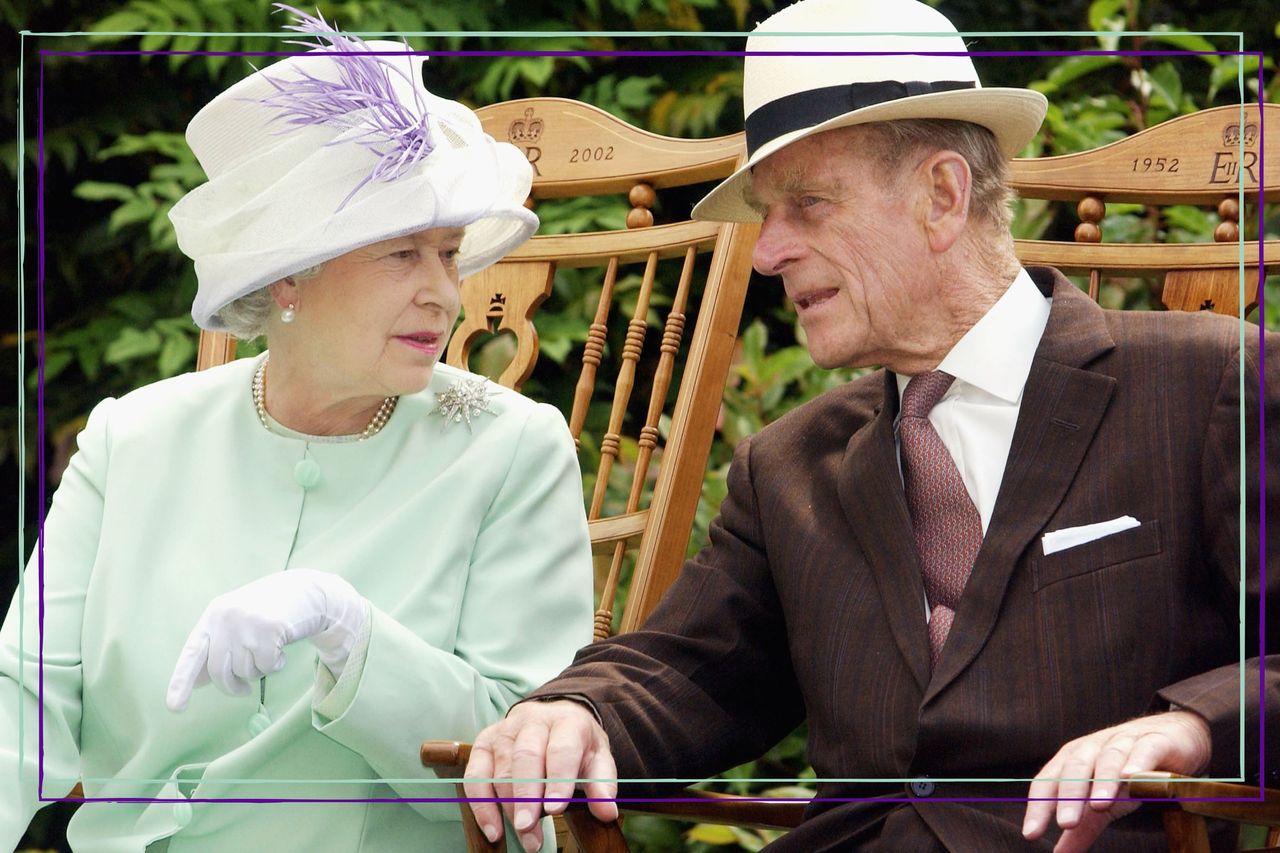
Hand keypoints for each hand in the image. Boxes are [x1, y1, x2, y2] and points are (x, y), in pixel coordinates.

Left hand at [166, 569, 365, 710]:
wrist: (305, 590)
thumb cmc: (268, 611)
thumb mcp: (237, 624)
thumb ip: (217, 648)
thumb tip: (197, 682)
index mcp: (213, 616)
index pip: (192, 654)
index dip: (181, 682)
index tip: (175, 707)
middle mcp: (226, 618)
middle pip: (220, 671)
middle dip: (232, 687)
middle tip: (243, 691)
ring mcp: (248, 623)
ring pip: (246, 671)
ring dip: (259, 669)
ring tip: (268, 649)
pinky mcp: (270, 629)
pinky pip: (268, 667)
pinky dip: (276, 664)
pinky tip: (281, 647)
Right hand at [464, 699, 618, 852]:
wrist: (554, 717)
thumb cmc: (576, 744)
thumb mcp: (598, 759)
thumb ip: (602, 785)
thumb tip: (607, 812)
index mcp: (566, 721)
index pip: (561, 749)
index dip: (557, 780)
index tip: (555, 810)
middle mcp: (532, 721)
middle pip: (525, 757)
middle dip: (526, 796)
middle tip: (529, 828)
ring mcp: (504, 731)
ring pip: (500, 769)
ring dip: (508, 807)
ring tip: (524, 836)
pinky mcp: (483, 744)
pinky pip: (476, 776)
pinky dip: (482, 805)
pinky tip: (494, 829)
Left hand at [1022, 710, 1211, 852]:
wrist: (1170, 737)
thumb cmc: (1128, 771)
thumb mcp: (1104, 800)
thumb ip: (1083, 826)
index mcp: (1073, 760)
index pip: (1049, 781)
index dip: (1038, 806)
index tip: (1031, 833)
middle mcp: (1093, 747)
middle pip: (1075, 768)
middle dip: (1069, 795)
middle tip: (1066, 823)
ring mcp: (1123, 742)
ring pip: (1108, 759)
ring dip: (1103, 781)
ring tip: (1099, 805)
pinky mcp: (1155, 742)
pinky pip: (1145, 750)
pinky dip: (1138, 762)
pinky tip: (1133, 776)